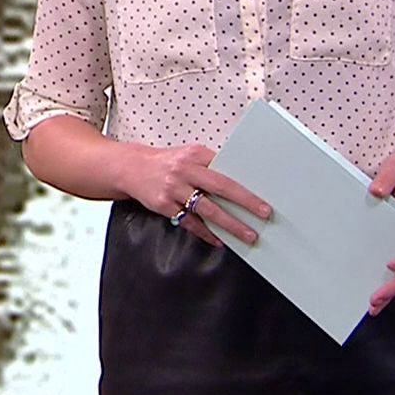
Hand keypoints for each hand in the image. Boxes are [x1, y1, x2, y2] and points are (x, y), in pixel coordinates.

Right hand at [117, 143, 272, 248]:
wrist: (130, 168)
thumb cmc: (165, 164)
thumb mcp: (188, 156)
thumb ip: (210, 167)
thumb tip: (239, 185)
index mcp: (195, 155)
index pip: (226, 169)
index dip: (246, 184)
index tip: (263, 196)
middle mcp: (184, 170)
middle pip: (221, 187)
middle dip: (245, 202)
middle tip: (263, 214)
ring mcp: (173, 189)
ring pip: (207, 209)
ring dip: (230, 224)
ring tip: (246, 234)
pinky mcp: (163, 205)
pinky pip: (190, 222)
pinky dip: (206, 233)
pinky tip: (218, 240)